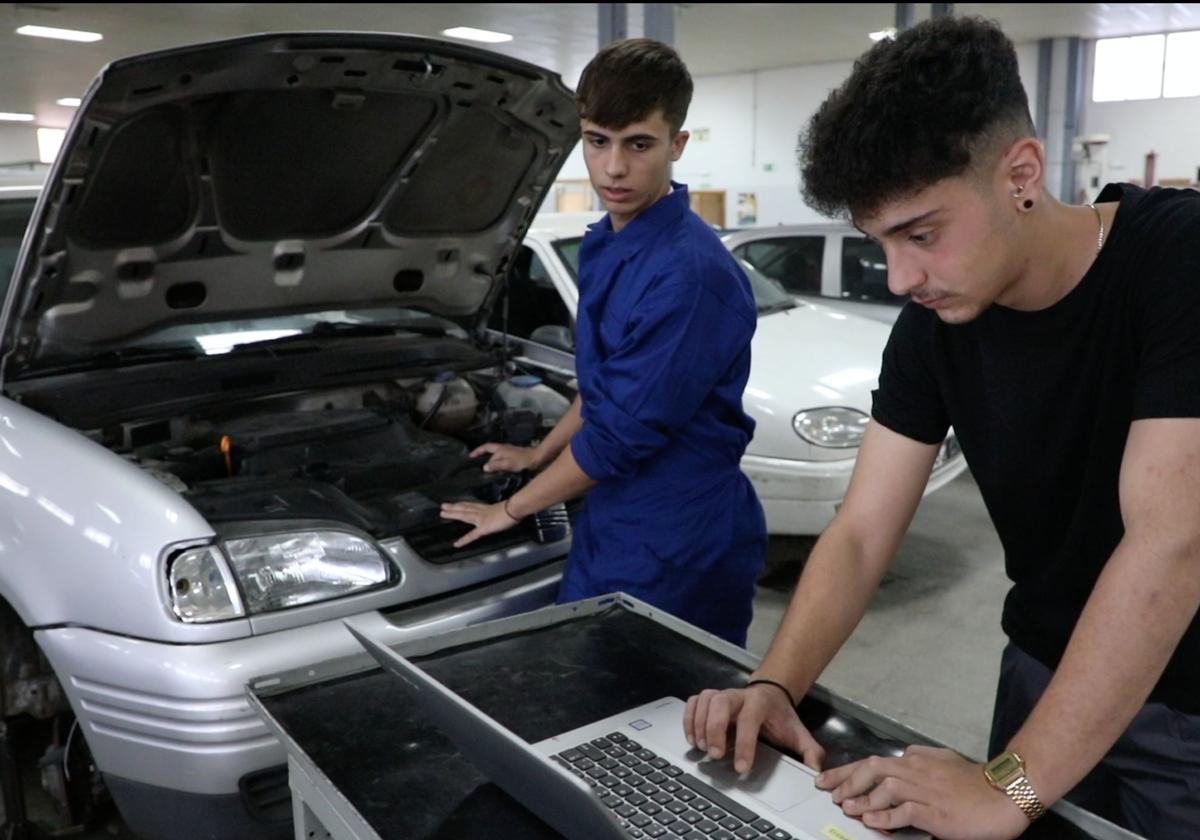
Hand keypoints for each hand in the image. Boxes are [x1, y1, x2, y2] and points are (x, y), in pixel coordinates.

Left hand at [440, 500, 520, 547]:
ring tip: (443, 514)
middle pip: (465, 508)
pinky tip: (457, 544)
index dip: (463, 504)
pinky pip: (472, 535)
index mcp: (488, 508)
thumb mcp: (509, 507)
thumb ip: (504, 510)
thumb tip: (507, 512)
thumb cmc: (515, 507)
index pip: (472, 505)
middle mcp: (482, 512)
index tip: (456, 503)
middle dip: (454, 507)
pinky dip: (464, 540)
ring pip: (464, 515)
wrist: (515, 508)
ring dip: (453, 514)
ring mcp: (481, 519)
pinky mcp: (484, 528)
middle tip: (443, 506)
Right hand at [471, 442, 538, 472]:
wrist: (537, 459)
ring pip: (497, 457)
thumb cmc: (522, 461)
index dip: (477, 451)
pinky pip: (502, 461)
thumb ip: (495, 465)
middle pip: (490, 452)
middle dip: (483, 458)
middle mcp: (504, 449)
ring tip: (487, 471)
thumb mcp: (507, 464)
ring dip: (491, 463)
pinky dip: (498, 465)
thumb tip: (484, 467)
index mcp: (500, 448)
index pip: (486, 447)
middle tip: (477, 466)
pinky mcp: (514, 458)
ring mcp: (509, 453)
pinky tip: (499, 472)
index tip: (470, 457)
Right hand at [683, 684, 824, 773]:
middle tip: (714, 755)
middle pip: (720, 703)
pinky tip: (691, 738)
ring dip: (699, 725)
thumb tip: (816, 772)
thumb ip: (809, 751)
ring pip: (705, 700)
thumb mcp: (798, 732)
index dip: (745, 744)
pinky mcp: (709, 698)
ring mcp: (722, 694)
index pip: (750, 720)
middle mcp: (738, 695)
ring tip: (701, 748)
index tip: (741, 768)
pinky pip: (694, 702)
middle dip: (714, 729)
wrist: (771, 693)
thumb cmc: (780, 717)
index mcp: (760, 703)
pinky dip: (689, 718)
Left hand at [816, 746, 1029, 839]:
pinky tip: (870, 820)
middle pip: (872, 769)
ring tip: (845, 807)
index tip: (827, 779)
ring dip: (862, 797)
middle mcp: (916, 770)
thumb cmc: (974, 782)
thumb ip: (921, 758)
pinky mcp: (935, 811)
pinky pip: (904, 811)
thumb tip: (903, 756)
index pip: (873, 762)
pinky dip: (885, 815)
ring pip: (885, 787)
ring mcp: (925, 790)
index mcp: (915, 760)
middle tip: (829, 793)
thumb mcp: (944, 761)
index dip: (846, 771)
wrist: (1004, 794)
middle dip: (846, 780)